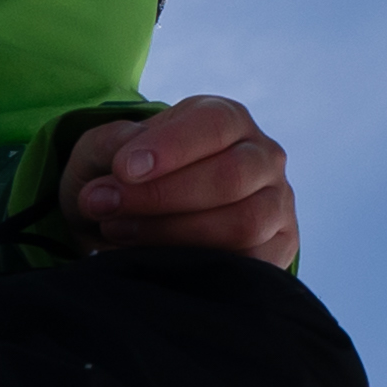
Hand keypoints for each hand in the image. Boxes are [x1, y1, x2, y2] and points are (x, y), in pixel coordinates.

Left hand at [59, 95, 298, 268]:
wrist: (144, 220)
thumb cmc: (130, 178)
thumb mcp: (107, 150)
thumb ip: (109, 146)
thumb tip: (123, 171)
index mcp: (228, 120)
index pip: (215, 124)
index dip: (170, 147)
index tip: (123, 169)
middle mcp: (262, 157)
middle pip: (231, 176)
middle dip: (162, 196)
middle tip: (105, 206)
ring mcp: (277, 204)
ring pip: (244, 222)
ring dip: (173, 233)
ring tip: (119, 231)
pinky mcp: (280, 248)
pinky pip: (252, 263)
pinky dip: (199, 265)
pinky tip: (157, 260)